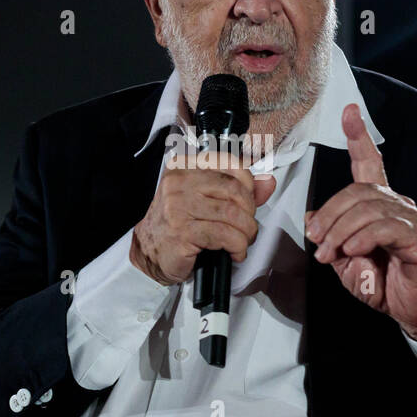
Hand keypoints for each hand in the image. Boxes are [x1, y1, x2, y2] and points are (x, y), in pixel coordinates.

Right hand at [131, 150, 276, 284]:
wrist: (149, 252)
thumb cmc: (178, 225)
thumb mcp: (207, 200)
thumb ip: (239, 190)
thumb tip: (268, 183)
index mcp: (185, 166)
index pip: (231, 163)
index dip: (248, 186)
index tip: (248, 203)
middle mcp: (180, 182)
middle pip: (235, 190)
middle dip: (249, 213)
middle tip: (247, 227)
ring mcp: (178, 206)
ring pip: (232, 214)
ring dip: (246, 233)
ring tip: (242, 241)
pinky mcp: (182, 231)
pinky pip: (224, 235)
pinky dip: (237, 246)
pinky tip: (234, 252)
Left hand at [304, 104, 416, 343]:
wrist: (415, 310)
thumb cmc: (384, 284)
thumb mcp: (345, 262)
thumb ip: (330, 238)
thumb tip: (311, 219)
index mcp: (379, 206)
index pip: (370, 163)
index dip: (360, 136)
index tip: (350, 112)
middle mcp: (397, 205)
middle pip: (358, 190)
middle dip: (329, 213)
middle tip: (316, 240)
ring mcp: (410, 220)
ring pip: (369, 208)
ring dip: (342, 230)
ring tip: (331, 254)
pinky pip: (387, 227)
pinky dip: (364, 237)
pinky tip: (355, 250)